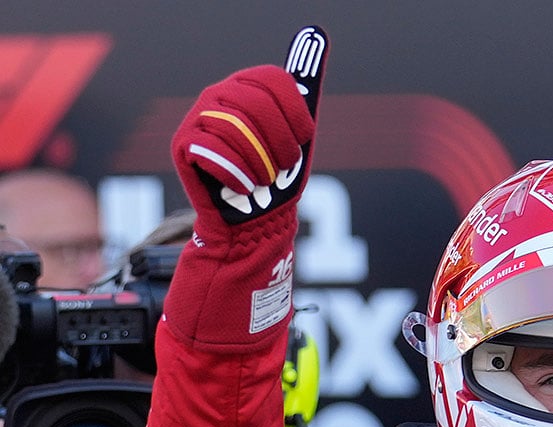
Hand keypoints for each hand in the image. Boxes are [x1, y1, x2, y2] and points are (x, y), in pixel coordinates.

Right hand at [172, 64, 315, 225]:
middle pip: (257, 105)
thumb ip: (304, 82)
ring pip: (236, 130)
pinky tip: (244, 187)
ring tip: (263, 180)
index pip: (275, 80)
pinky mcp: (183, 145)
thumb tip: (316, 30)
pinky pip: (215, 152)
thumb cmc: (277, 174)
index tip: (303, 139)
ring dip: (261, 164)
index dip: (296, 115)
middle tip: (283, 166)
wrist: (252, 219)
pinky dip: (238, 175)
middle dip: (280, 144)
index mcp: (247, 84)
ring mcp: (198, 117)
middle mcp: (219, 93)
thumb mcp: (298, 127)